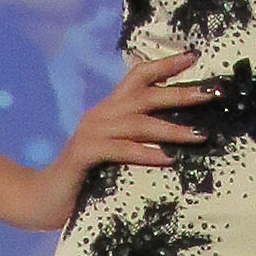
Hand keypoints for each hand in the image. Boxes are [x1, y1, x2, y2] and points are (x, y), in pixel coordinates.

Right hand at [33, 54, 212, 224]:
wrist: (44, 197)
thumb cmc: (87, 177)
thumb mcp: (116, 151)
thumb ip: (139, 138)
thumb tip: (181, 134)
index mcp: (110, 109)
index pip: (138, 76)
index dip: (165, 65)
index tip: (194, 57)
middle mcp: (101, 114)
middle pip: (145, 96)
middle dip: (181, 94)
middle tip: (211, 94)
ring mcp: (91, 132)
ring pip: (137, 124)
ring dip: (171, 129)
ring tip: (200, 135)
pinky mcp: (84, 154)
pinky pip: (119, 150)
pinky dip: (145, 154)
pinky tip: (167, 159)